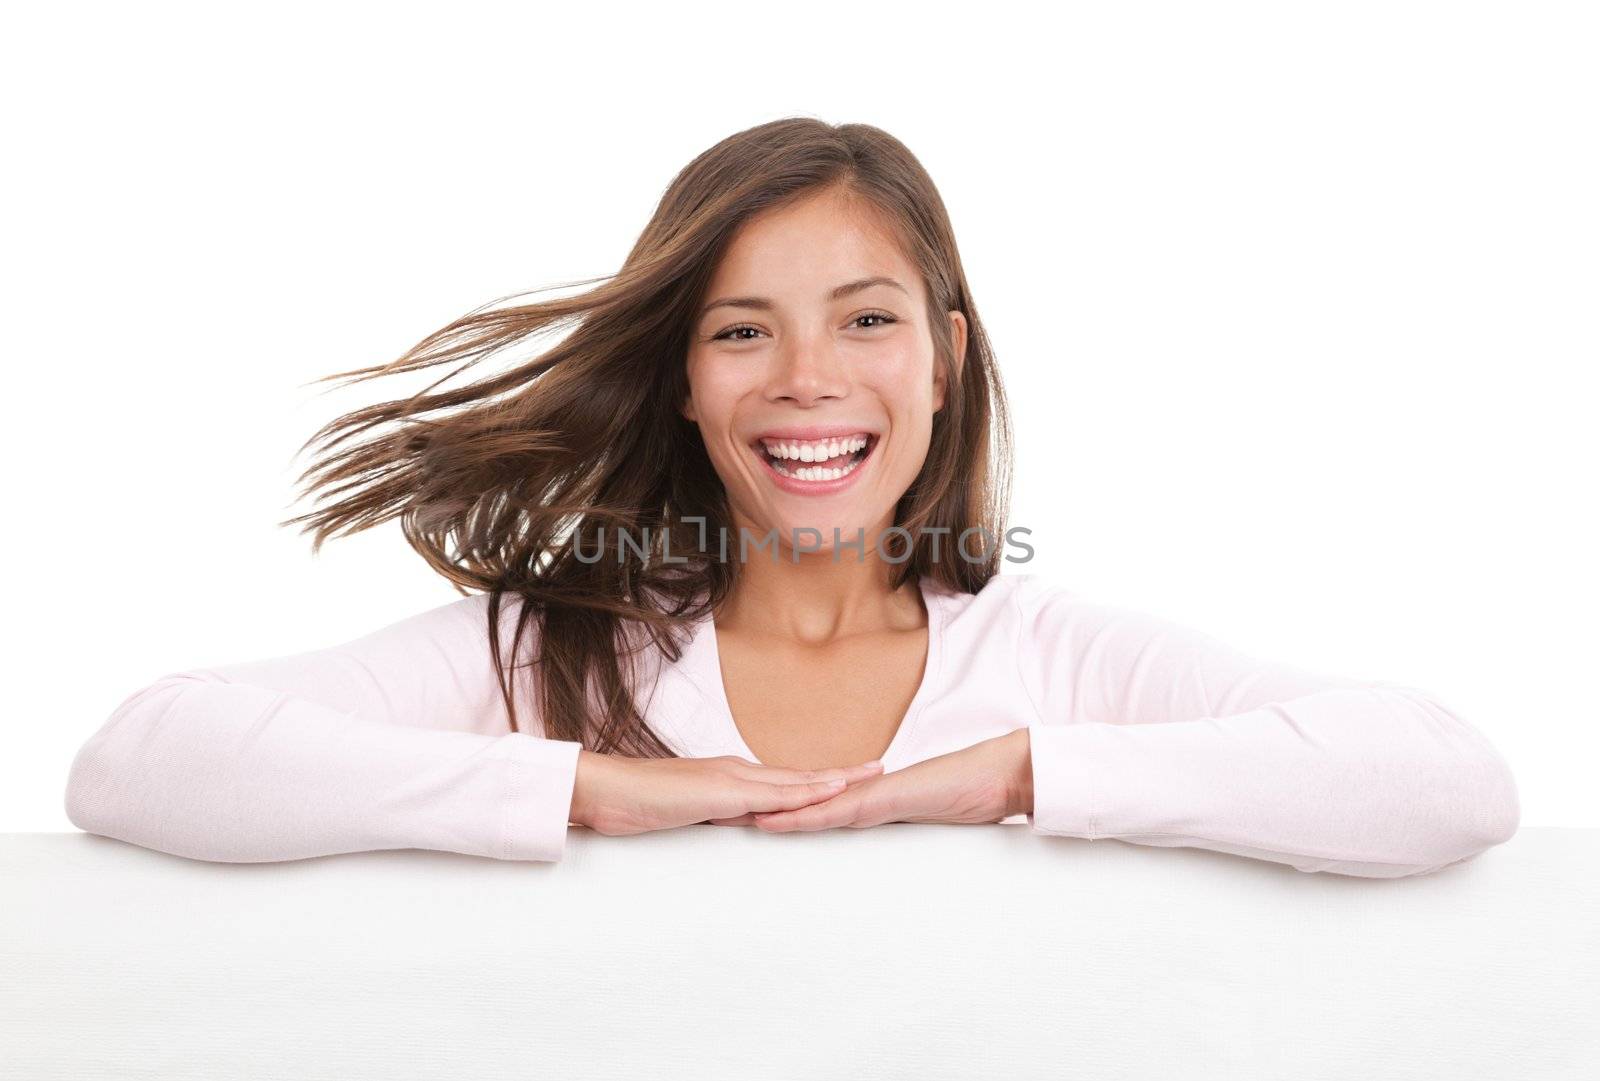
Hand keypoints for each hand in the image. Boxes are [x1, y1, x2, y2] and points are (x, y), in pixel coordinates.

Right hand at [569, 750, 883, 836]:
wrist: (608, 791)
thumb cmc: (638, 803)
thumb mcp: (685, 813)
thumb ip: (710, 815)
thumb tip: (729, 825)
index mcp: (729, 777)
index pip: (782, 780)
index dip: (815, 778)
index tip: (846, 776)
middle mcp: (737, 771)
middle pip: (799, 774)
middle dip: (840, 772)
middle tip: (878, 768)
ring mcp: (733, 778)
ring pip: (796, 780)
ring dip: (835, 778)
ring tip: (870, 776)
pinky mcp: (726, 791)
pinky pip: (776, 794)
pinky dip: (808, 792)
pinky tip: (833, 791)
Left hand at [748, 728, 1032, 832]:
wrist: (997, 775)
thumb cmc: (967, 793)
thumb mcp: (923, 815)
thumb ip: (899, 821)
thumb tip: (883, 833)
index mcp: (867, 801)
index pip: (813, 806)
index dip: (779, 810)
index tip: (744, 815)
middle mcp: (861, 796)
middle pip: (800, 803)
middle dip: (760, 808)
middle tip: (718, 813)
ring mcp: (869, 796)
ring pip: (807, 806)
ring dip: (769, 812)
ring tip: (730, 816)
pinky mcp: (881, 800)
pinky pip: (834, 811)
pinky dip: (803, 816)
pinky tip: (776, 820)